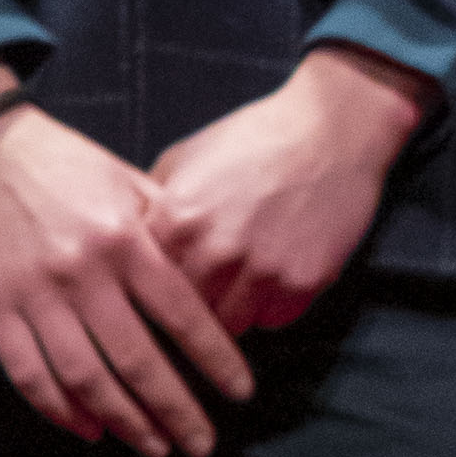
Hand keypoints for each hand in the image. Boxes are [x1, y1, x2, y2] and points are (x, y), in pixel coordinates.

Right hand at [0, 90, 255, 456]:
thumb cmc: (64, 162)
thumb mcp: (127, 180)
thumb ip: (166, 228)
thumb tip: (211, 275)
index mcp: (123, 239)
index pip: (181, 315)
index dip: (215, 360)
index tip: (239, 394)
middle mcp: (81, 273)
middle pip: (136, 360)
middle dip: (175, 410)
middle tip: (202, 445)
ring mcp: (33, 294)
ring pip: (83, 377)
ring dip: (122, 421)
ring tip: (153, 447)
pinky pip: (27, 372)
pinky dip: (57, 409)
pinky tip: (87, 429)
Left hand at [145, 44, 429, 339]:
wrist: (328, 130)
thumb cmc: (251, 140)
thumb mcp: (183, 158)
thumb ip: (151, 206)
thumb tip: (127, 247)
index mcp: (177, 219)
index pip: (143, 284)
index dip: (147, 292)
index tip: (151, 297)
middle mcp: (217, 250)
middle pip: (185, 314)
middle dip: (188, 309)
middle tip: (197, 300)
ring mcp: (264, 270)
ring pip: (230, 326)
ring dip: (229, 313)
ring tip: (233, 290)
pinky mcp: (305, 281)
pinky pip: (274, 320)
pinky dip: (269, 309)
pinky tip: (269, 282)